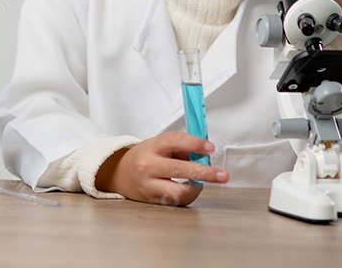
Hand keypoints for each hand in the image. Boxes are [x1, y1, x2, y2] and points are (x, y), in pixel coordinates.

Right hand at [95, 132, 228, 205]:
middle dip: (205, 172)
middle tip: (223, 175)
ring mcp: (148, 186)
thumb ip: (180, 148)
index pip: (174, 141)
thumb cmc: (145, 157)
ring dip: (196, 188)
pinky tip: (190, 189)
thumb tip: (204, 155)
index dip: (195, 143)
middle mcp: (148, 166)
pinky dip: (187, 195)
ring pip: (178, 192)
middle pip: (180, 169)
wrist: (118, 174)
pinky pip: (175, 201)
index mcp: (151, 147)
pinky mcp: (152, 200)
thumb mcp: (158, 145)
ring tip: (203, 183)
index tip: (211, 148)